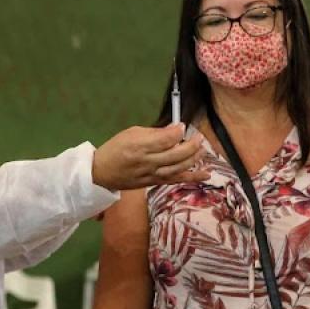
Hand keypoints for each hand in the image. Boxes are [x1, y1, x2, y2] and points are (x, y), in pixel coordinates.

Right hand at [93, 124, 209, 190]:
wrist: (103, 172)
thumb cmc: (116, 149)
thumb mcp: (131, 133)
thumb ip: (154, 132)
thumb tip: (174, 130)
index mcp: (140, 146)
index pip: (165, 139)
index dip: (178, 132)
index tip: (183, 126)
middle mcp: (148, 162)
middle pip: (176, 154)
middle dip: (191, 145)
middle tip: (198, 137)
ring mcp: (153, 174)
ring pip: (179, 168)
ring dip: (194, 158)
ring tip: (202, 149)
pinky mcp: (156, 183)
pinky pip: (177, 180)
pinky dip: (193, 177)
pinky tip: (206, 174)